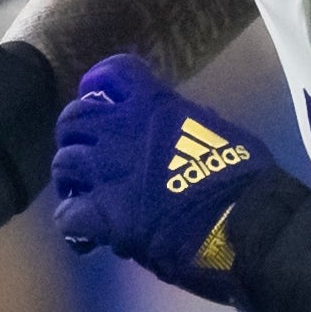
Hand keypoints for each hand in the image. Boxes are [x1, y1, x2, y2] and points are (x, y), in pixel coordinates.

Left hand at [46, 54, 290, 300]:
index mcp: (154, 106)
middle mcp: (122, 130)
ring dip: (71, 179)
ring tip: (83, 195)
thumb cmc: (246, 179)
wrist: (244, 223)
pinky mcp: (104, 214)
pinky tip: (87, 236)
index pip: (111, 75)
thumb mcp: (219, 131)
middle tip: (89, 156)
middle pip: (75, 117)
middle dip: (77, 135)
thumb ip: (187, 125)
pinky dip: (73, 225)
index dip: (99, 87)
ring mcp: (109, 172)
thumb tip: (178, 130)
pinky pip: (68, 215)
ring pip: (64, 162)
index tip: (102, 102)